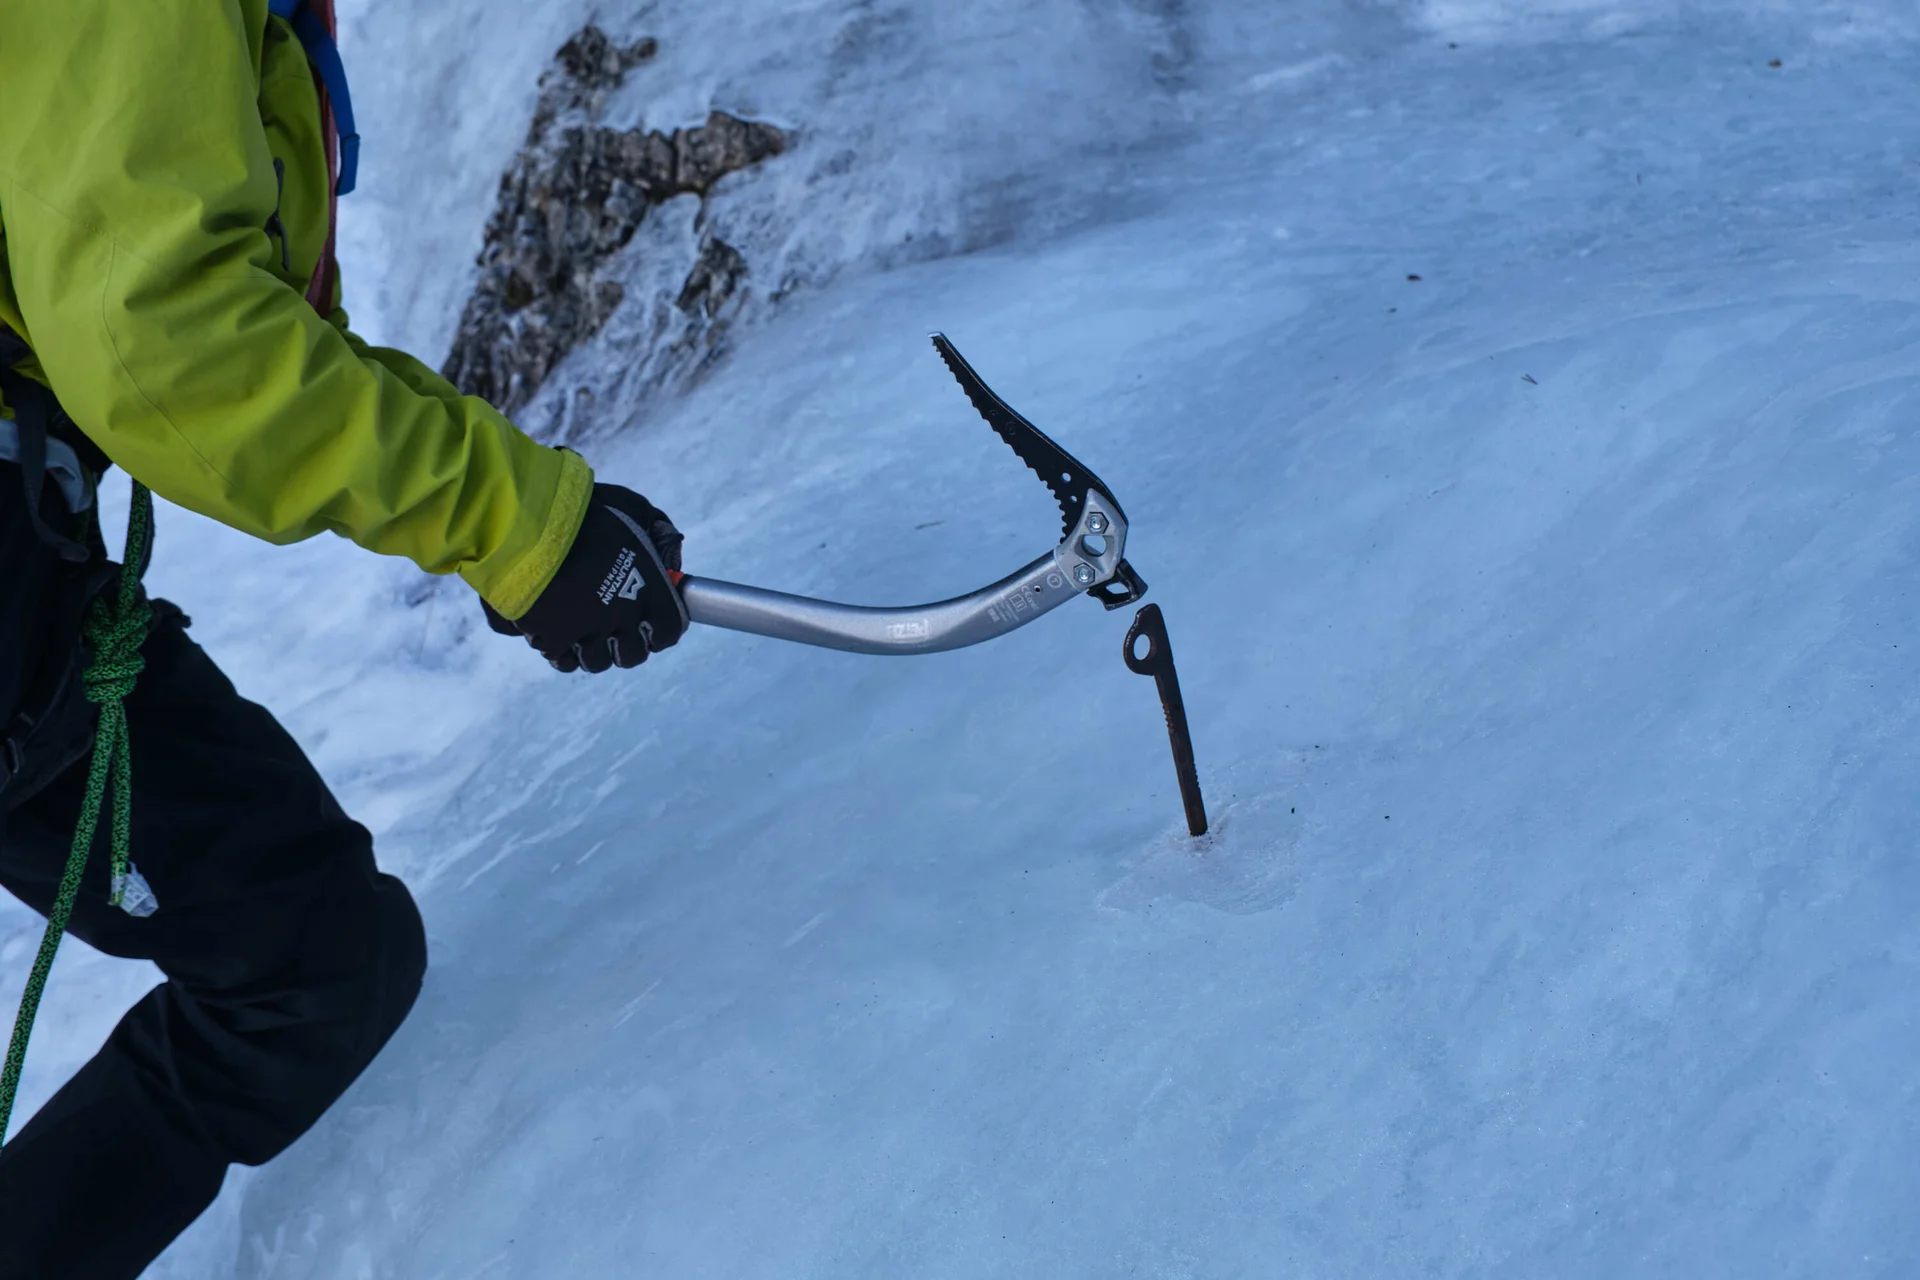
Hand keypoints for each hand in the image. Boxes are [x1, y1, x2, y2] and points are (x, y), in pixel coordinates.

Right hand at [486, 483, 687, 672]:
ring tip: (584, 633)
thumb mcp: (633, 508)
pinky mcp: (551, 637)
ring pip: (596, 661)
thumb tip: (669, 553)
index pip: (668, 630)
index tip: (651, 623)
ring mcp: (586, 632)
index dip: (660, 630)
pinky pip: (561, 659)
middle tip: (616, 633)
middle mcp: (622, 619)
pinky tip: (558, 636)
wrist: (532, 523)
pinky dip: (562, 652)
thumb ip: (656, 528)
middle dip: (627, 647)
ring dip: (593, 650)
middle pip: (632, 654)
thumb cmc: (585, 512)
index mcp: (649, 592)